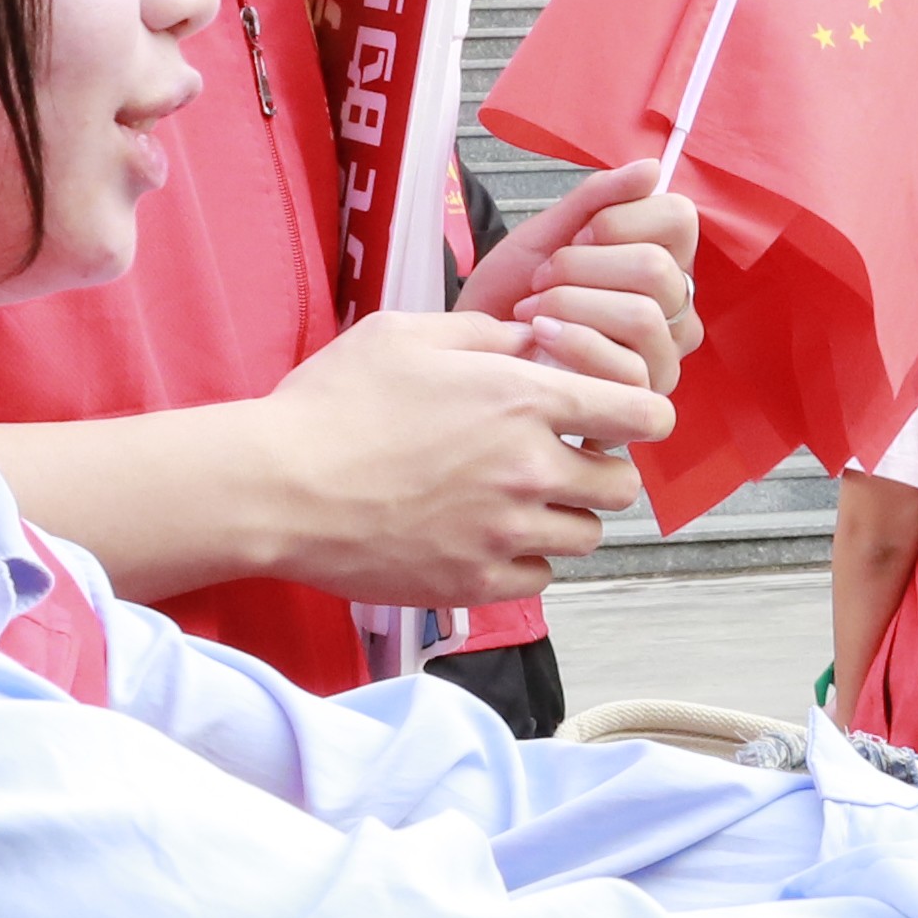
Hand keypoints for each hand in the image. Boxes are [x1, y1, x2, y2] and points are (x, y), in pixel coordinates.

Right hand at [262, 307, 671, 603]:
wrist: (275, 487)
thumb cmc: (332, 405)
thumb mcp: (409, 334)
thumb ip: (488, 335)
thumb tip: (537, 341)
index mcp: (524, 400)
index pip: (642, 413)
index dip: (638, 413)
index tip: (618, 417)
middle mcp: (529, 469)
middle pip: (621, 484)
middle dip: (600, 469)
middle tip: (562, 460)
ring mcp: (505, 533)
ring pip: (585, 535)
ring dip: (565, 517)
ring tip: (521, 500)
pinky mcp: (474, 582)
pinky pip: (539, 579)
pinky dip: (525, 561)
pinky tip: (489, 538)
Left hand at [463, 162, 701, 392]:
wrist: (471, 349)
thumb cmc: (511, 294)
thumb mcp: (548, 234)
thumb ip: (597, 199)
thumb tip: (652, 168)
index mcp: (665, 262)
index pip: (679, 218)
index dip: (618, 219)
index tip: (577, 235)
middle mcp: (676, 310)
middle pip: (655, 267)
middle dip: (582, 266)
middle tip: (545, 277)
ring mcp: (663, 358)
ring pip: (642, 315)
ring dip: (573, 304)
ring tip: (536, 310)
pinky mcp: (639, 401)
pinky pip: (625, 367)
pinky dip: (572, 342)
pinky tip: (539, 336)